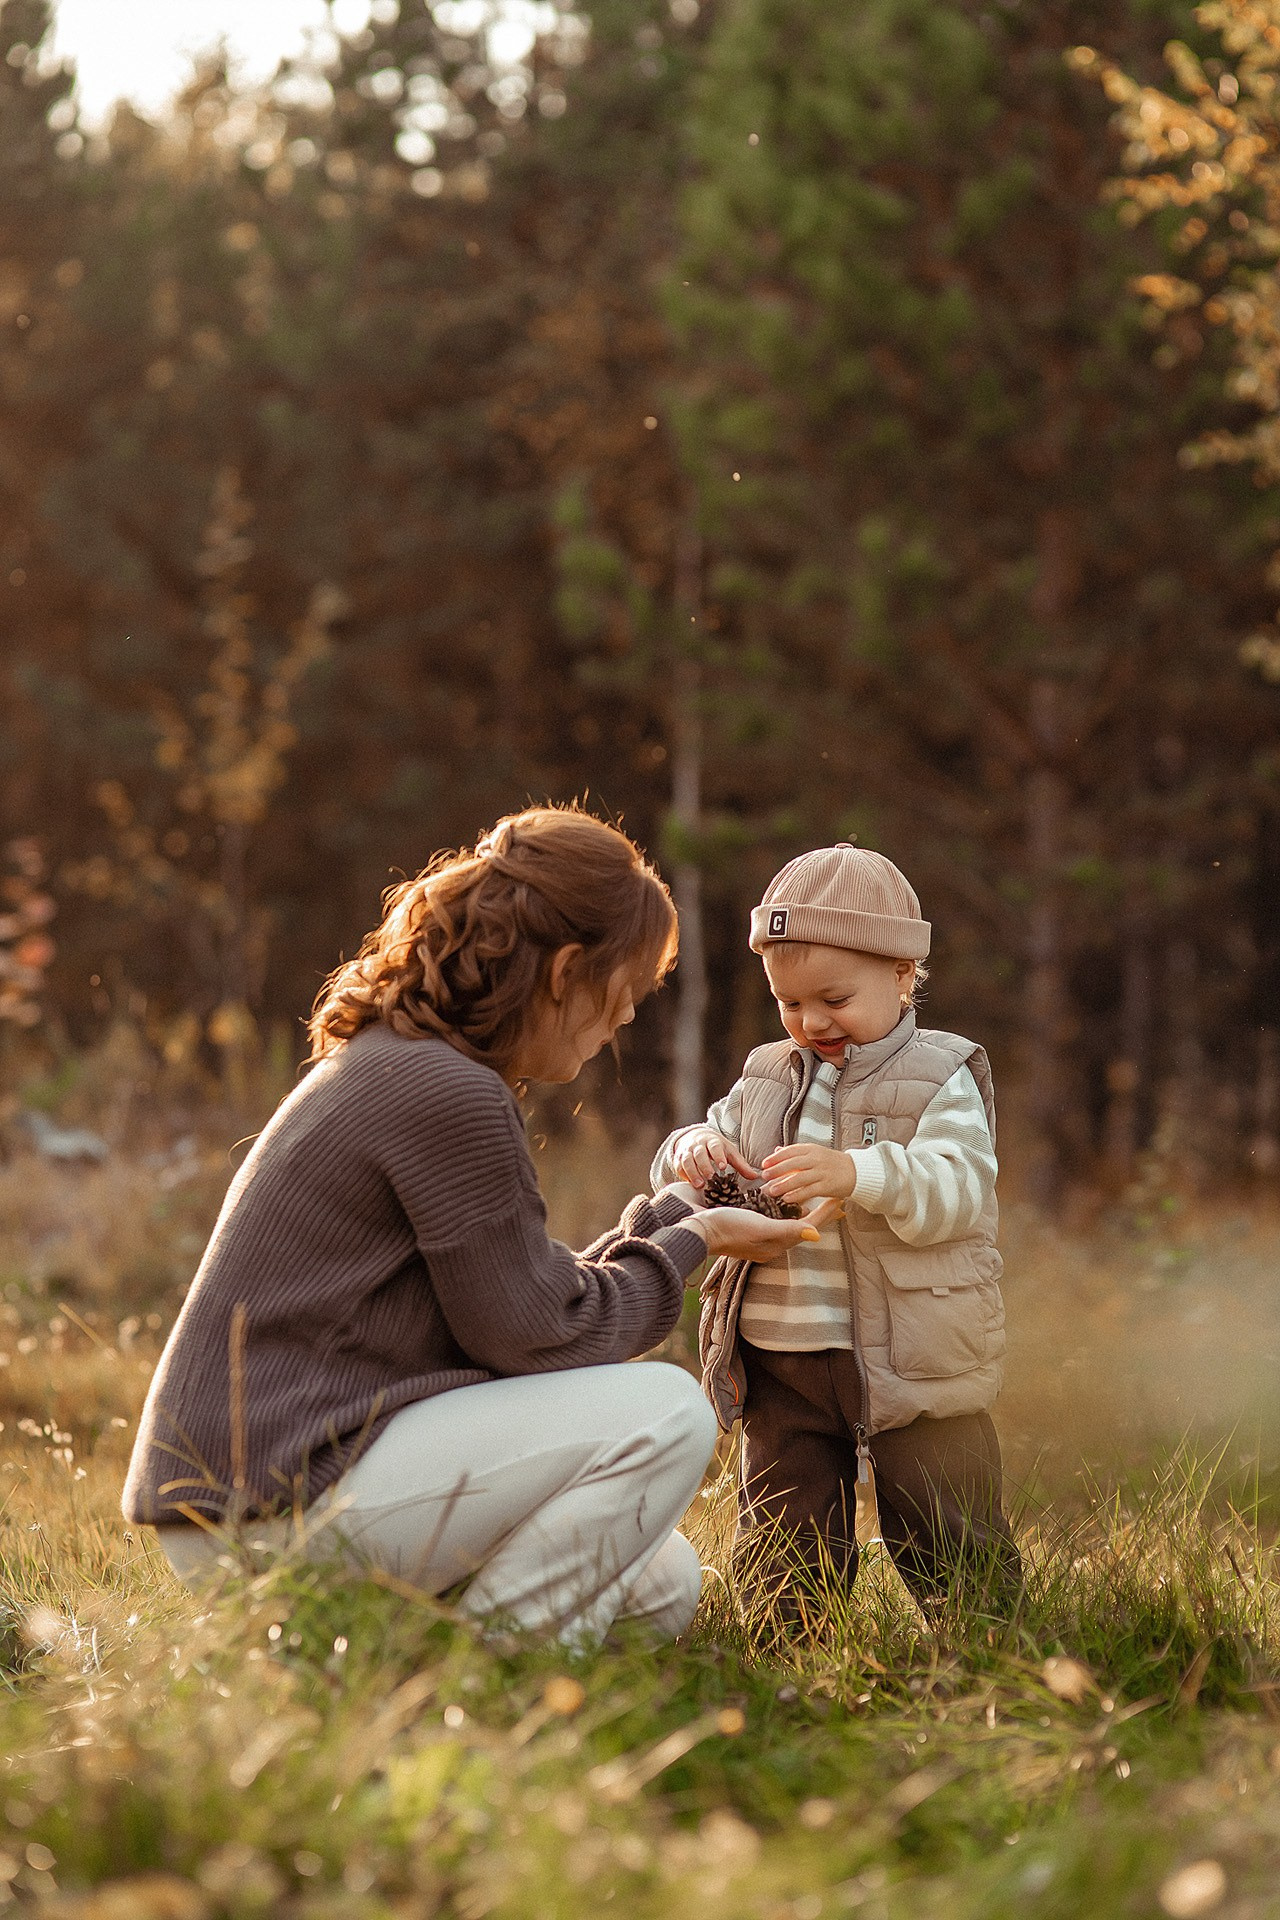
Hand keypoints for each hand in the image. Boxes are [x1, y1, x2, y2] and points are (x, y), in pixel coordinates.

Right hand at [669, 1126, 757, 1188]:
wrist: (695, 1137)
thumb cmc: (717, 1148)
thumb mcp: (729, 1153)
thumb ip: (741, 1165)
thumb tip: (756, 1176)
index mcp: (713, 1141)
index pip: (715, 1146)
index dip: (718, 1156)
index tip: (723, 1166)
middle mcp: (698, 1144)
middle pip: (699, 1153)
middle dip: (704, 1165)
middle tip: (710, 1177)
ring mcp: (687, 1150)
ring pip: (687, 1159)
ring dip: (692, 1172)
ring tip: (699, 1185)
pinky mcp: (678, 1158)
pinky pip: (678, 1165)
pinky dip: (683, 1174)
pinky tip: (689, 1183)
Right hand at [684, 1207, 820, 1263]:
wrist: (694, 1228)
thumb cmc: (727, 1227)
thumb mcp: (760, 1228)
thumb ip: (788, 1230)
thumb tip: (818, 1235)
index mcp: (774, 1244)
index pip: (807, 1227)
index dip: (825, 1214)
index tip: (840, 1199)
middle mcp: (768, 1239)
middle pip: (800, 1223)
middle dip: (817, 1211)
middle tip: (832, 1197)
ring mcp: (756, 1231)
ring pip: (784, 1217)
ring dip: (798, 1205)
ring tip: (810, 1194)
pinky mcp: (745, 1222)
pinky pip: (769, 1212)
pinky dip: (779, 1202)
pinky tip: (779, 1194)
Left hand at [761, 1143, 855, 1206]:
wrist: (858, 1172)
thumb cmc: (834, 1163)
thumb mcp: (815, 1153)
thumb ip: (796, 1153)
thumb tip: (777, 1151)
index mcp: (812, 1149)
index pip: (790, 1151)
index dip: (776, 1157)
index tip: (764, 1164)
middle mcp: (816, 1159)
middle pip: (793, 1163)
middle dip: (777, 1170)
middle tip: (764, 1177)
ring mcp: (822, 1172)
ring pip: (800, 1178)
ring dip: (784, 1184)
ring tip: (771, 1190)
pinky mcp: (828, 1185)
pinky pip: (810, 1190)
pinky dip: (797, 1194)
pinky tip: (787, 1199)